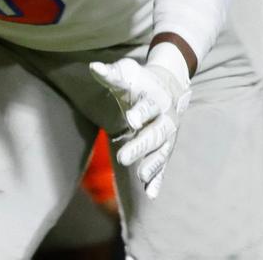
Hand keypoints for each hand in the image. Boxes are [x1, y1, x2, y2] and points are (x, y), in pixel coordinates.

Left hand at [90, 44, 191, 199]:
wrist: (168, 86)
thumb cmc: (140, 80)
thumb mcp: (126, 72)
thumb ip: (111, 74)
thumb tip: (94, 67)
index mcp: (156, 98)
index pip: (148, 106)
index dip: (140, 112)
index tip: (131, 119)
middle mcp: (165, 119)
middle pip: (155, 134)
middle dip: (140, 146)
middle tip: (122, 157)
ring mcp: (167, 136)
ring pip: (161, 152)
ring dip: (152, 165)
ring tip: (141, 176)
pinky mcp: (164, 148)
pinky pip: (162, 166)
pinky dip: (158, 180)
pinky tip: (151, 195)